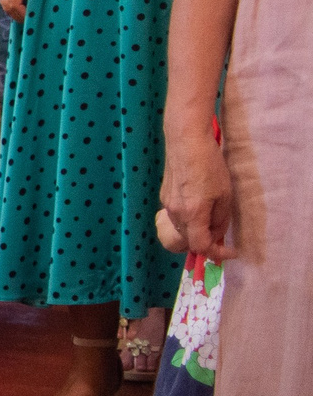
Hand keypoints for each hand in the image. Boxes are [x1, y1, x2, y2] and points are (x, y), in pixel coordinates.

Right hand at [0, 0, 34, 21]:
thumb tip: (37, 1)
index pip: (14, 5)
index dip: (23, 14)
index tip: (33, 19)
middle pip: (6, 6)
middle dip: (17, 15)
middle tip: (29, 20)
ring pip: (3, 0)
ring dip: (13, 9)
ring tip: (25, 12)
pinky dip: (10, 0)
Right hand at [159, 131, 235, 260]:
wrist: (186, 141)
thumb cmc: (210, 165)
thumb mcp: (225, 194)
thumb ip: (220, 219)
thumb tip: (216, 234)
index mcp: (192, 214)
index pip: (200, 246)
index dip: (217, 254)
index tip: (230, 252)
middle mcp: (175, 213)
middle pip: (185, 242)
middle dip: (203, 244)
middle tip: (219, 237)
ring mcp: (166, 205)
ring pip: (180, 230)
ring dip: (195, 232)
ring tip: (209, 219)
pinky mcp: (164, 196)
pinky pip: (176, 217)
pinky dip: (188, 220)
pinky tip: (198, 204)